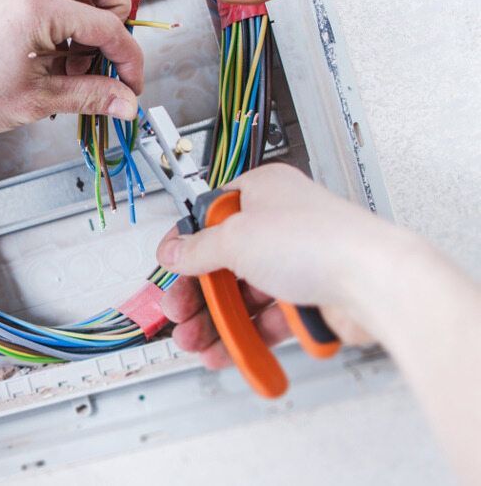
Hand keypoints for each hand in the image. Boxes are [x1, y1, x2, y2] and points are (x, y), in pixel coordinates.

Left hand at [0, 0, 142, 142]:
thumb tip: (126, 102)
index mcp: (38, 6)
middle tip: (107, 54)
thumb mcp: (38, 100)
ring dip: (91, 18)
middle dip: (115, 13)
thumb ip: (90, 96)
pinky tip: (59, 60)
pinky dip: (69, 21)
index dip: (128, 58)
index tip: (131, 84)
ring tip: (77, 65)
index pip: (108, 24)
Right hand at [155, 163, 416, 368]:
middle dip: (197, 293)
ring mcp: (298, 263)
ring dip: (216, 321)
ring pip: (245, 295)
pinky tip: (228, 351)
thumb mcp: (236, 238)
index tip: (168, 268)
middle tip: (178, 314)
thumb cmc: (321, 241)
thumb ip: (197, 248)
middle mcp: (281, 225)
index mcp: (263, 192)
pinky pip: (268, 320)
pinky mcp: (311, 300)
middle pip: (224, 262)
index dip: (186, 244)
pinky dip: (246, 337)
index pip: (210, 217)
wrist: (376, 283)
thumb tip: (174, 251)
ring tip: (197, 342)